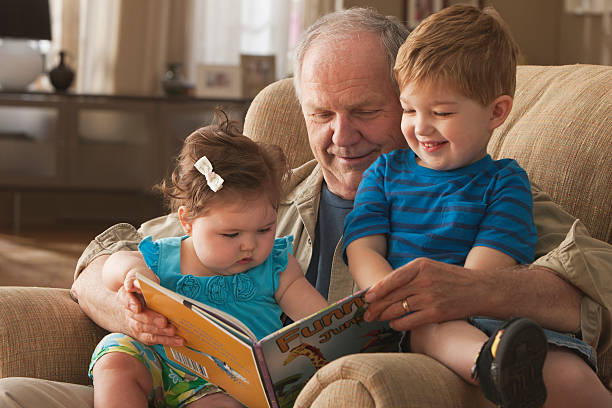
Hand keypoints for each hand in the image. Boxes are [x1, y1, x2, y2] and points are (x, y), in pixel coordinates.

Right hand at [118, 271, 184, 346]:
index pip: (125, 299)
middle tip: (164, 321)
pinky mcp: (144, 335)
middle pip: (138, 320)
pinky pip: (155, 339)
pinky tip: (179, 340)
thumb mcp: (139, 281)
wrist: (134, 303)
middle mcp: (129, 313)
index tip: (137, 307)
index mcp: (125, 296)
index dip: (130, 303)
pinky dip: (167, 341)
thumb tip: (135, 283)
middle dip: (152, 321)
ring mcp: (135, 326)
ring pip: (146, 332)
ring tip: (174, 331)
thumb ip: (136, 281)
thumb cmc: (141, 289)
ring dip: (161, 333)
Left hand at [363, 258, 485, 330]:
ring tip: (378, 318)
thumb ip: (410, 275)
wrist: (480, 289)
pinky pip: (410, 321)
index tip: (367, 298)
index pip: (392, 279)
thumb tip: (385, 288)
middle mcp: (424, 281)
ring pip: (399, 309)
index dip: (377, 290)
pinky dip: (398, 324)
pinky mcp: (436, 313)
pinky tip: (393, 324)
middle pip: (392, 296)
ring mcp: (430, 297)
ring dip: (385, 316)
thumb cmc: (452, 278)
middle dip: (377, 306)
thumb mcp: (431, 268)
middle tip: (367, 313)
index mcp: (421, 266)